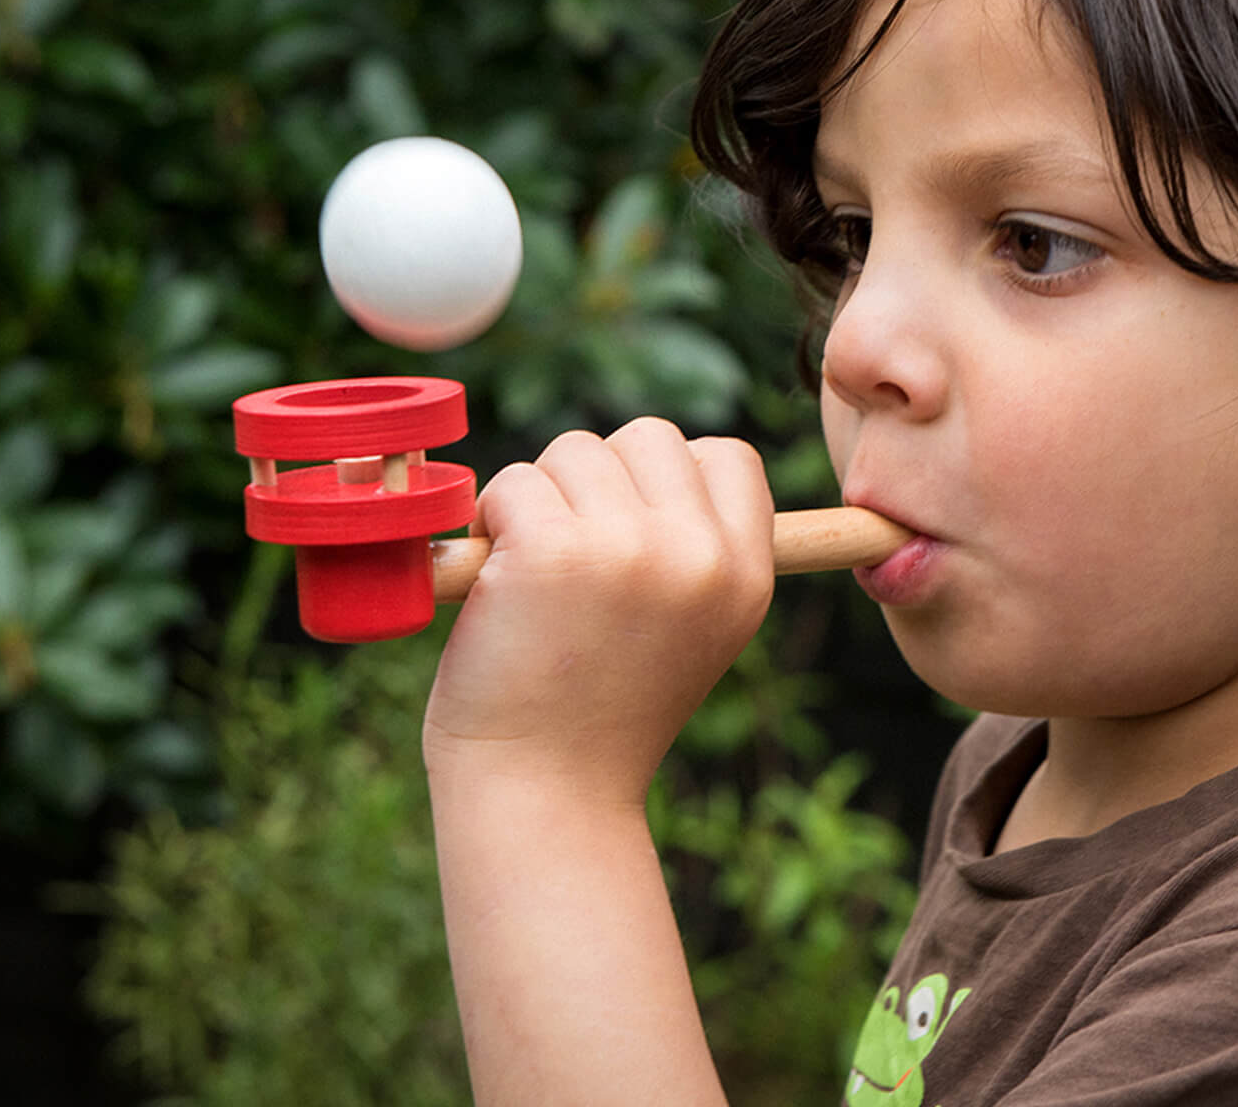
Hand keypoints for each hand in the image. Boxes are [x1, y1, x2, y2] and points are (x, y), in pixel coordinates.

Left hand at [422, 417, 774, 807]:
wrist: (544, 799)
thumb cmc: (602, 714)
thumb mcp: (698, 632)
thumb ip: (701, 549)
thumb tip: (680, 462)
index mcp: (747, 575)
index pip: (728, 458)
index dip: (670, 479)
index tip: (633, 530)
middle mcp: (699, 555)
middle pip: (648, 438)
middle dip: (598, 481)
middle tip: (574, 558)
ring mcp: (628, 547)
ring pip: (574, 451)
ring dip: (539, 499)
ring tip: (534, 578)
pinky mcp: (551, 550)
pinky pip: (514, 484)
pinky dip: (490, 521)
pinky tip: (497, 584)